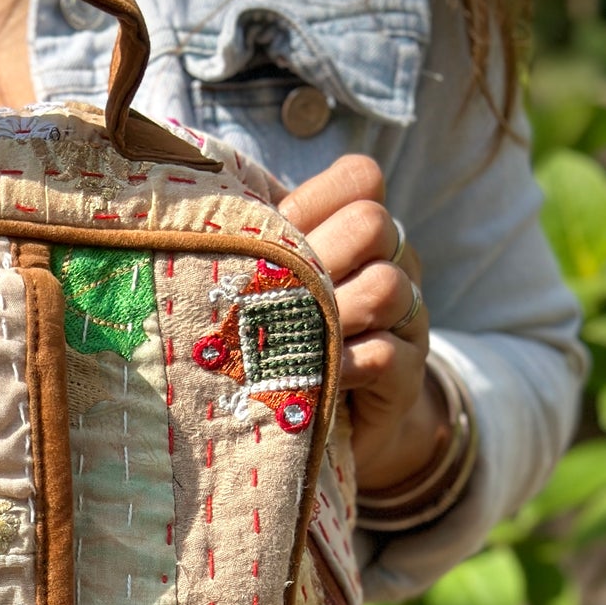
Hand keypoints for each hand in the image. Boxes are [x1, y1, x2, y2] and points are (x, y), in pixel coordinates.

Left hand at [278, 154, 446, 493]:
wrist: (330, 426)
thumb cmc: (284, 345)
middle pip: (372, 224)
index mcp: (360, 232)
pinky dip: (341, 364)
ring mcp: (407, 318)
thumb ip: (257, 248)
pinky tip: (311, 378)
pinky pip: (384, 355)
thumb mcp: (271, 289)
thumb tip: (197, 211)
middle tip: (273, 298)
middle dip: (316, 257)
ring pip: (384, 287)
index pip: (360, 178)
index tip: (273, 239)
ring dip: (327, 315)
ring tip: (289, 342)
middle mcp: (394, 264)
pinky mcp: (407, 375)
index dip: (313, 199)